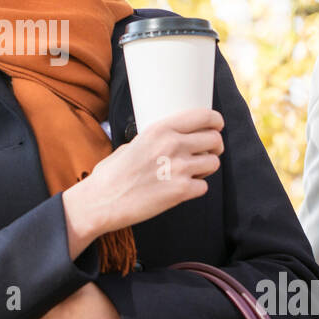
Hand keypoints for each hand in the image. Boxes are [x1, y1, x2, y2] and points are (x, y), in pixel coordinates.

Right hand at [62, 107, 223, 257]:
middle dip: (214, 146)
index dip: (215, 121)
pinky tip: (181, 189)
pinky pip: (204, 186)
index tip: (216, 126)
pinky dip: (195, 188)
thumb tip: (171, 140)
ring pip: (214, 163)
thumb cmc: (111, 175)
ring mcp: (179, 168)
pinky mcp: (181, 191)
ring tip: (191, 172)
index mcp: (160, 129)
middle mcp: (173, 145)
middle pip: (215, 139)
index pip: (204, 116)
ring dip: (206, 168)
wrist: (101, 201)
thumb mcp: (132, 145)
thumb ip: (156, 140)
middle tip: (206, 152)